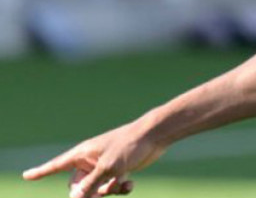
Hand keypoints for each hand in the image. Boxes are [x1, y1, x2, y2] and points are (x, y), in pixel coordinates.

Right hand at [22, 123, 165, 197]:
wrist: (155, 136)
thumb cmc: (129, 146)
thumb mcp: (108, 168)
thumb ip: (90, 185)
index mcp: (83, 154)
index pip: (57, 165)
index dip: (41, 172)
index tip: (26, 175)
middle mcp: (91, 160)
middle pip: (78, 186)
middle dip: (89, 193)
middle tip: (102, 192)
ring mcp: (105, 165)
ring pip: (97, 189)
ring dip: (107, 191)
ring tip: (119, 184)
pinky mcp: (119, 170)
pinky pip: (112, 187)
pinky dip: (120, 188)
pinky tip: (130, 184)